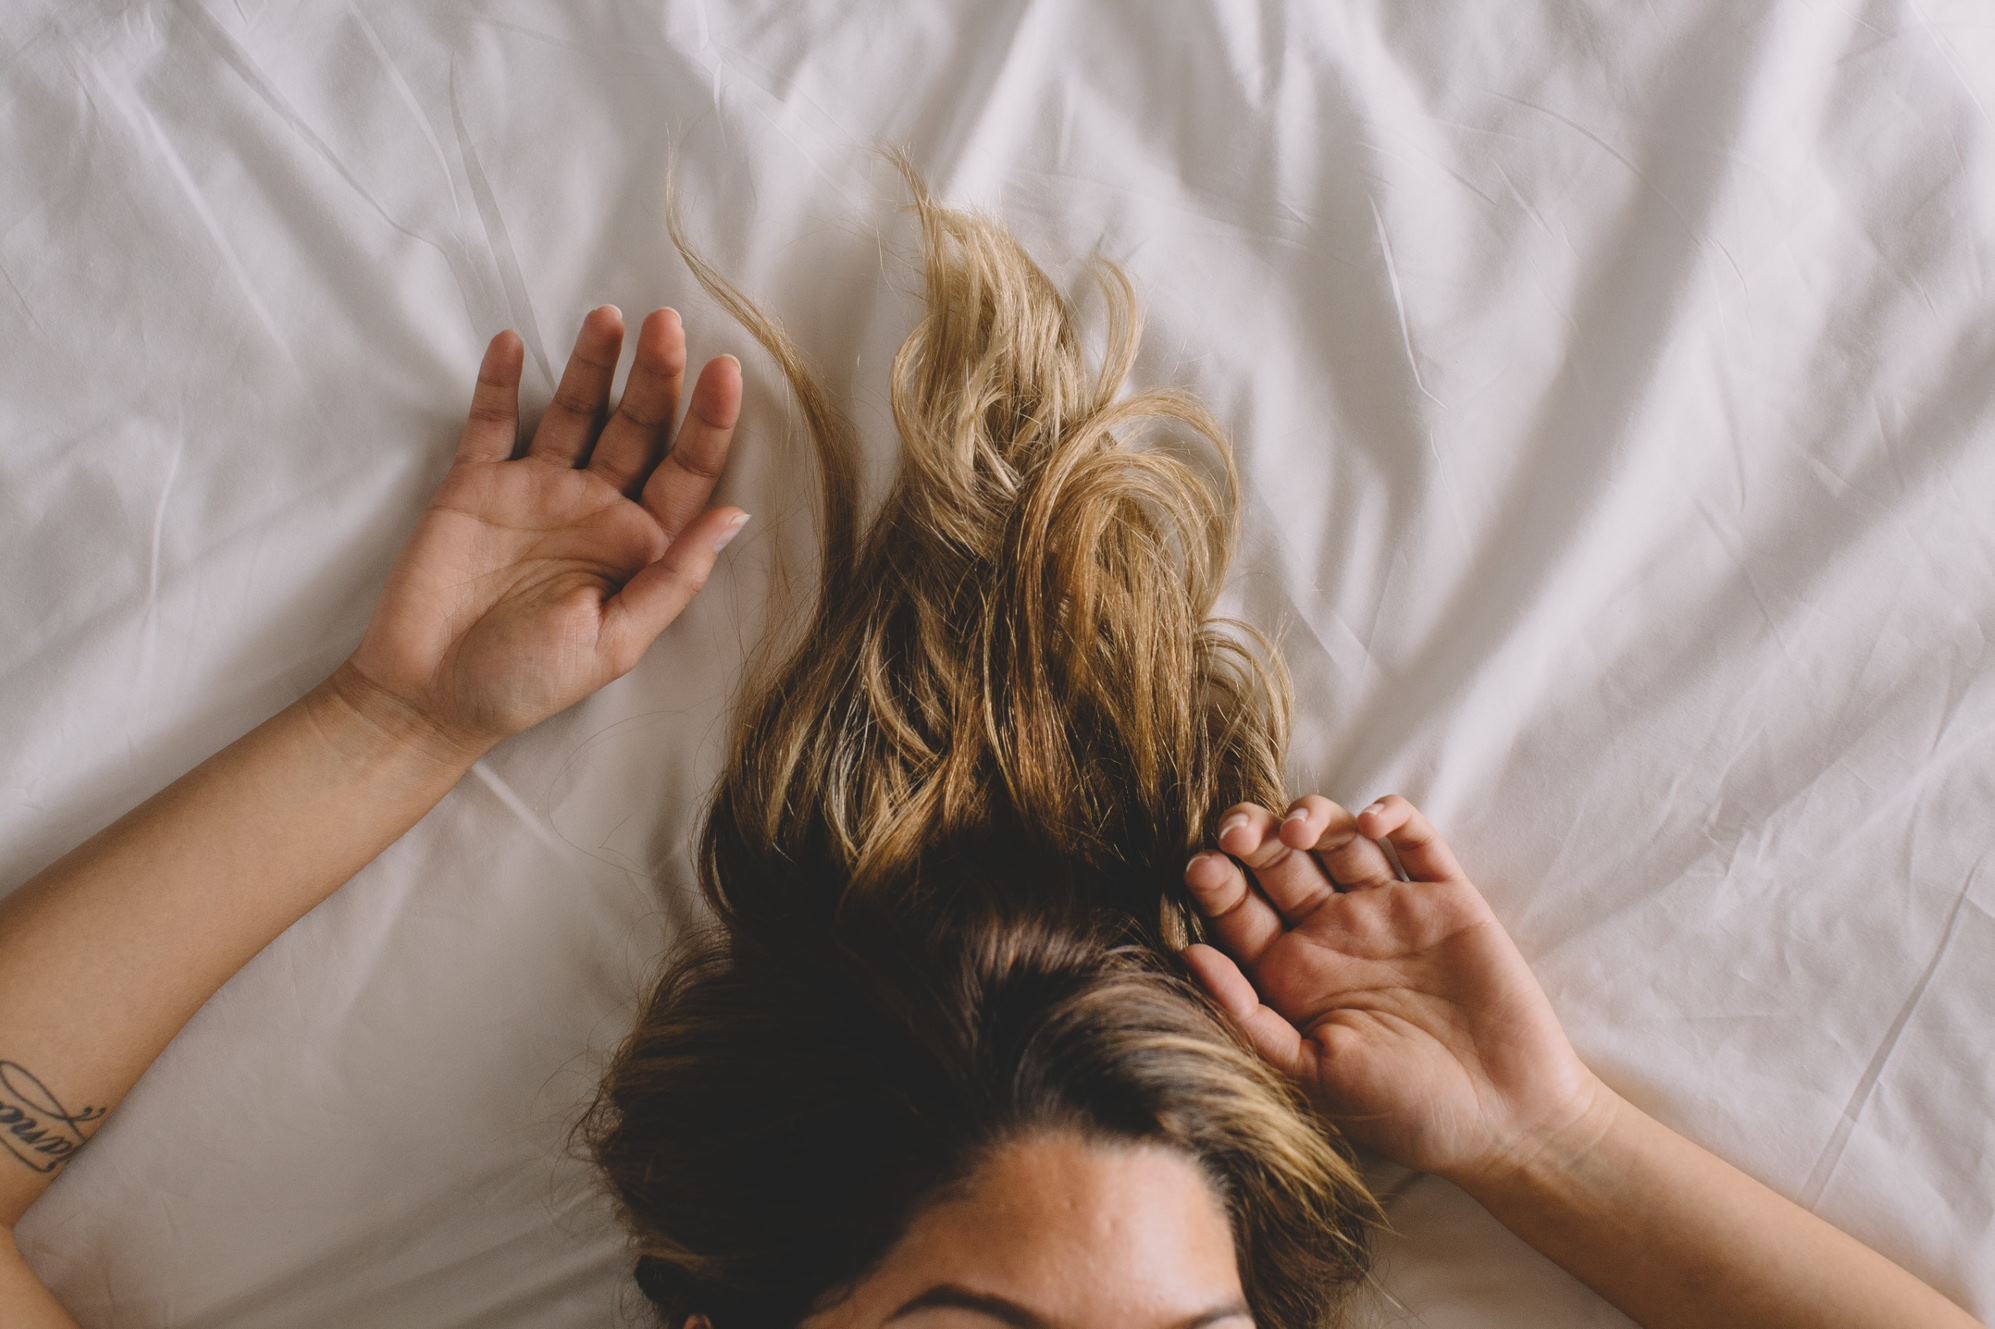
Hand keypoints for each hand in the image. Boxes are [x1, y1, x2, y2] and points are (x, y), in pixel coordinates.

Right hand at [336, 306, 749, 763]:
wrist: (428, 696)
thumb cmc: (527, 682)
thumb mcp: (615, 642)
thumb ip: (673, 579)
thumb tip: (737, 516)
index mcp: (638, 545)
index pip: (686, 471)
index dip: (709, 422)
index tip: (725, 369)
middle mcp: (594, 508)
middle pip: (636, 427)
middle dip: (655, 376)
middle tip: (667, 323)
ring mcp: (535, 490)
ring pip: (573, 411)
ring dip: (591, 364)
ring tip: (608, 315)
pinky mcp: (475, 485)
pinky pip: (490, 422)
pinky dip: (499, 381)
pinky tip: (512, 342)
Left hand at [1182, 795, 1602, 1189]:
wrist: (1508, 1121)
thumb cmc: (1405, 1111)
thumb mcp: (1311, 1074)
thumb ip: (1247, 1016)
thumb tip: (1187, 952)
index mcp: (1290, 973)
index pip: (1237, 907)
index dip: (1216, 879)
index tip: (1203, 867)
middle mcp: (1333, 933)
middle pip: (1278, 859)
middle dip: (1252, 833)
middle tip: (1239, 832)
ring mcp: (1389, 910)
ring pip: (1338, 836)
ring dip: (1312, 815)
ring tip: (1300, 830)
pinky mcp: (1446, 899)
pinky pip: (1416, 839)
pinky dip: (1393, 816)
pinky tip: (1372, 823)